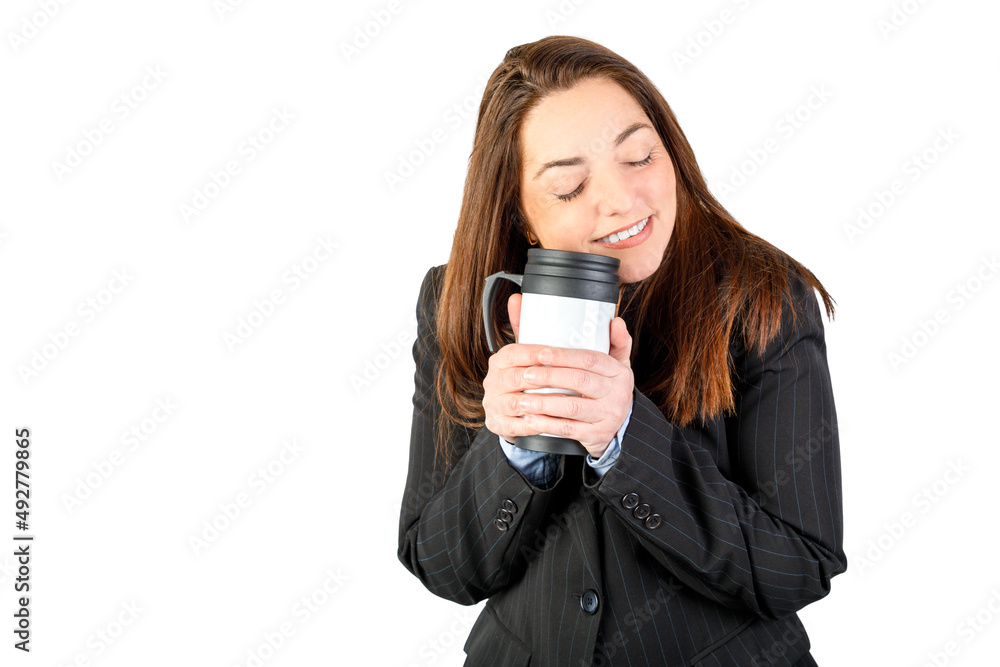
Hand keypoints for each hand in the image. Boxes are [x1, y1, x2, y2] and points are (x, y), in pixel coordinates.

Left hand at [482, 293, 633, 458]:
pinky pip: (569, 429)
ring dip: (544, 402)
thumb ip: (613, 342)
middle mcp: (617, 393)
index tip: (541, 353)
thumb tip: (614, 320)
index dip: (564, 356)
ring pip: (572, 407)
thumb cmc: (609, 390)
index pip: (590, 358)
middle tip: (526, 374)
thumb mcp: (615, 366)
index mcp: (618, 372)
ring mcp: (608, 416)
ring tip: (522, 399)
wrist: (622, 427)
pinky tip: (531, 419)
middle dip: (550, 376)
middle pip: (580, 381)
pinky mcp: (596, 435)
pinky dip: (548, 424)